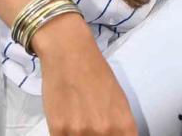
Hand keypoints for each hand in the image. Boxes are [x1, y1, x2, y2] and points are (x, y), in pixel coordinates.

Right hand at [34, 14, 136, 134]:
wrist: (70, 53)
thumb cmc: (97, 73)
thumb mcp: (118, 101)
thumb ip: (118, 126)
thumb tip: (115, 135)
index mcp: (123, 124)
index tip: (112, 135)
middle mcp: (104, 131)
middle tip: (92, 126)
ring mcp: (80, 132)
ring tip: (79, 123)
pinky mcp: (58, 130)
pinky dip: (66, 135)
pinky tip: (68, 126)